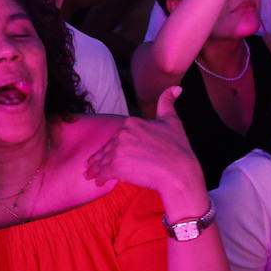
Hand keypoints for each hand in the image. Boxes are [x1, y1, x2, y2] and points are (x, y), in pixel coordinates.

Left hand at [84, 87, 205, 206]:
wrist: (179, 172)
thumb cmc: (178, 149)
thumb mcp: (173, 121)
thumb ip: (168, 102)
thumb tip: (176, 88)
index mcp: (132, 122)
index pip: (117, 136)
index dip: (111, 145)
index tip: (106, 152)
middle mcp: (122, 134)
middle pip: (108, 148)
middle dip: (100, 158)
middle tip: (92, 166)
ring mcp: (118, 151)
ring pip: (103, 161)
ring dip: (96, 169)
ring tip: (91, 175)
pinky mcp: (116, 167)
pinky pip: (103, 173)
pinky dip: (99, 178)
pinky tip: (98, 183)